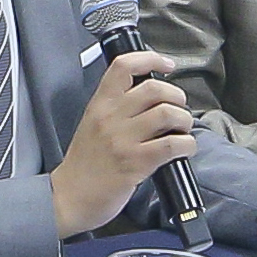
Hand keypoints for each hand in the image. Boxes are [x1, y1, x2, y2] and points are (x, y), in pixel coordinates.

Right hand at [50, 48, 197, 235]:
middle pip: (154, 88)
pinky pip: (173, 145)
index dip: (151, 59)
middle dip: (177, 97)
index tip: (167, 66)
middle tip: (178, 110)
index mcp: (99, 104)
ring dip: (184, 120)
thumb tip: (152, 100)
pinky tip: (184, 149)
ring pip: (167, 113)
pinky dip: (187, 145)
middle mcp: (110, 118)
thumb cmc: (84, 164)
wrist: (69, 197)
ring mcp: (123, 140)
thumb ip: (116, 109)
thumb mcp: (91, 125)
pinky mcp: (135, 163)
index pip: (124, 66)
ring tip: (182, 130)